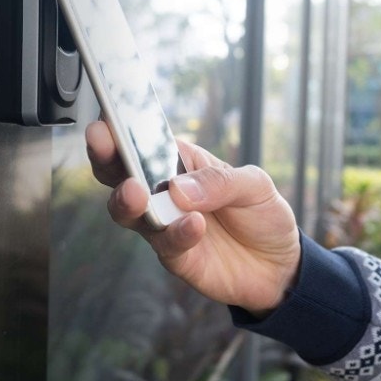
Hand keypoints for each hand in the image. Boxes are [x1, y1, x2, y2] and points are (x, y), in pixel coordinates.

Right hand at [85, 121, 300, 316]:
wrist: (279, 265)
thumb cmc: (261, 214)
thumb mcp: (254, 185)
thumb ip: (218, 181)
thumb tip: (178, 187)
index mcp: (178, 162)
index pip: (142, 139)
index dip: (119, 125)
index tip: (106, 115)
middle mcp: (161, 192)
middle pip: (117, 172)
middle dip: (104, 155)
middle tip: (102, 141)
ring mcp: (163, 224)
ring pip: (126, 211)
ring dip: (126, 199)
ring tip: (137, 192)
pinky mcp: (174, 256)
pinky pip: (165, 244)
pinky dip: (176, 233)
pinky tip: (194, 224)